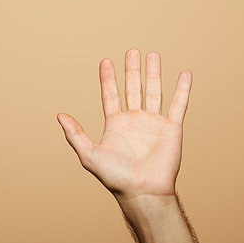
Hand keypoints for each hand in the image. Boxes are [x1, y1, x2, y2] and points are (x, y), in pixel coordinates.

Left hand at [58, 49, 191, 201]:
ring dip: (153, 73)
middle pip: (133, 88)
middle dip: (132, 69)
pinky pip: (178, 104)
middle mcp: (134, 120)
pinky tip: (184, 73)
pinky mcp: (172, 128)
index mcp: (115, 124)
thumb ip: (75, 134)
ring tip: (152, 54)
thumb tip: (59, 115)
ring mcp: (154, 123)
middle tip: (132, 51)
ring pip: (154, 91)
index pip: (111, 95)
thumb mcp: (89, 154)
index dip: (108, 78)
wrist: (142, 191)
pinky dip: (182, 89)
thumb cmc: (115, 177)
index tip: (106, 61)